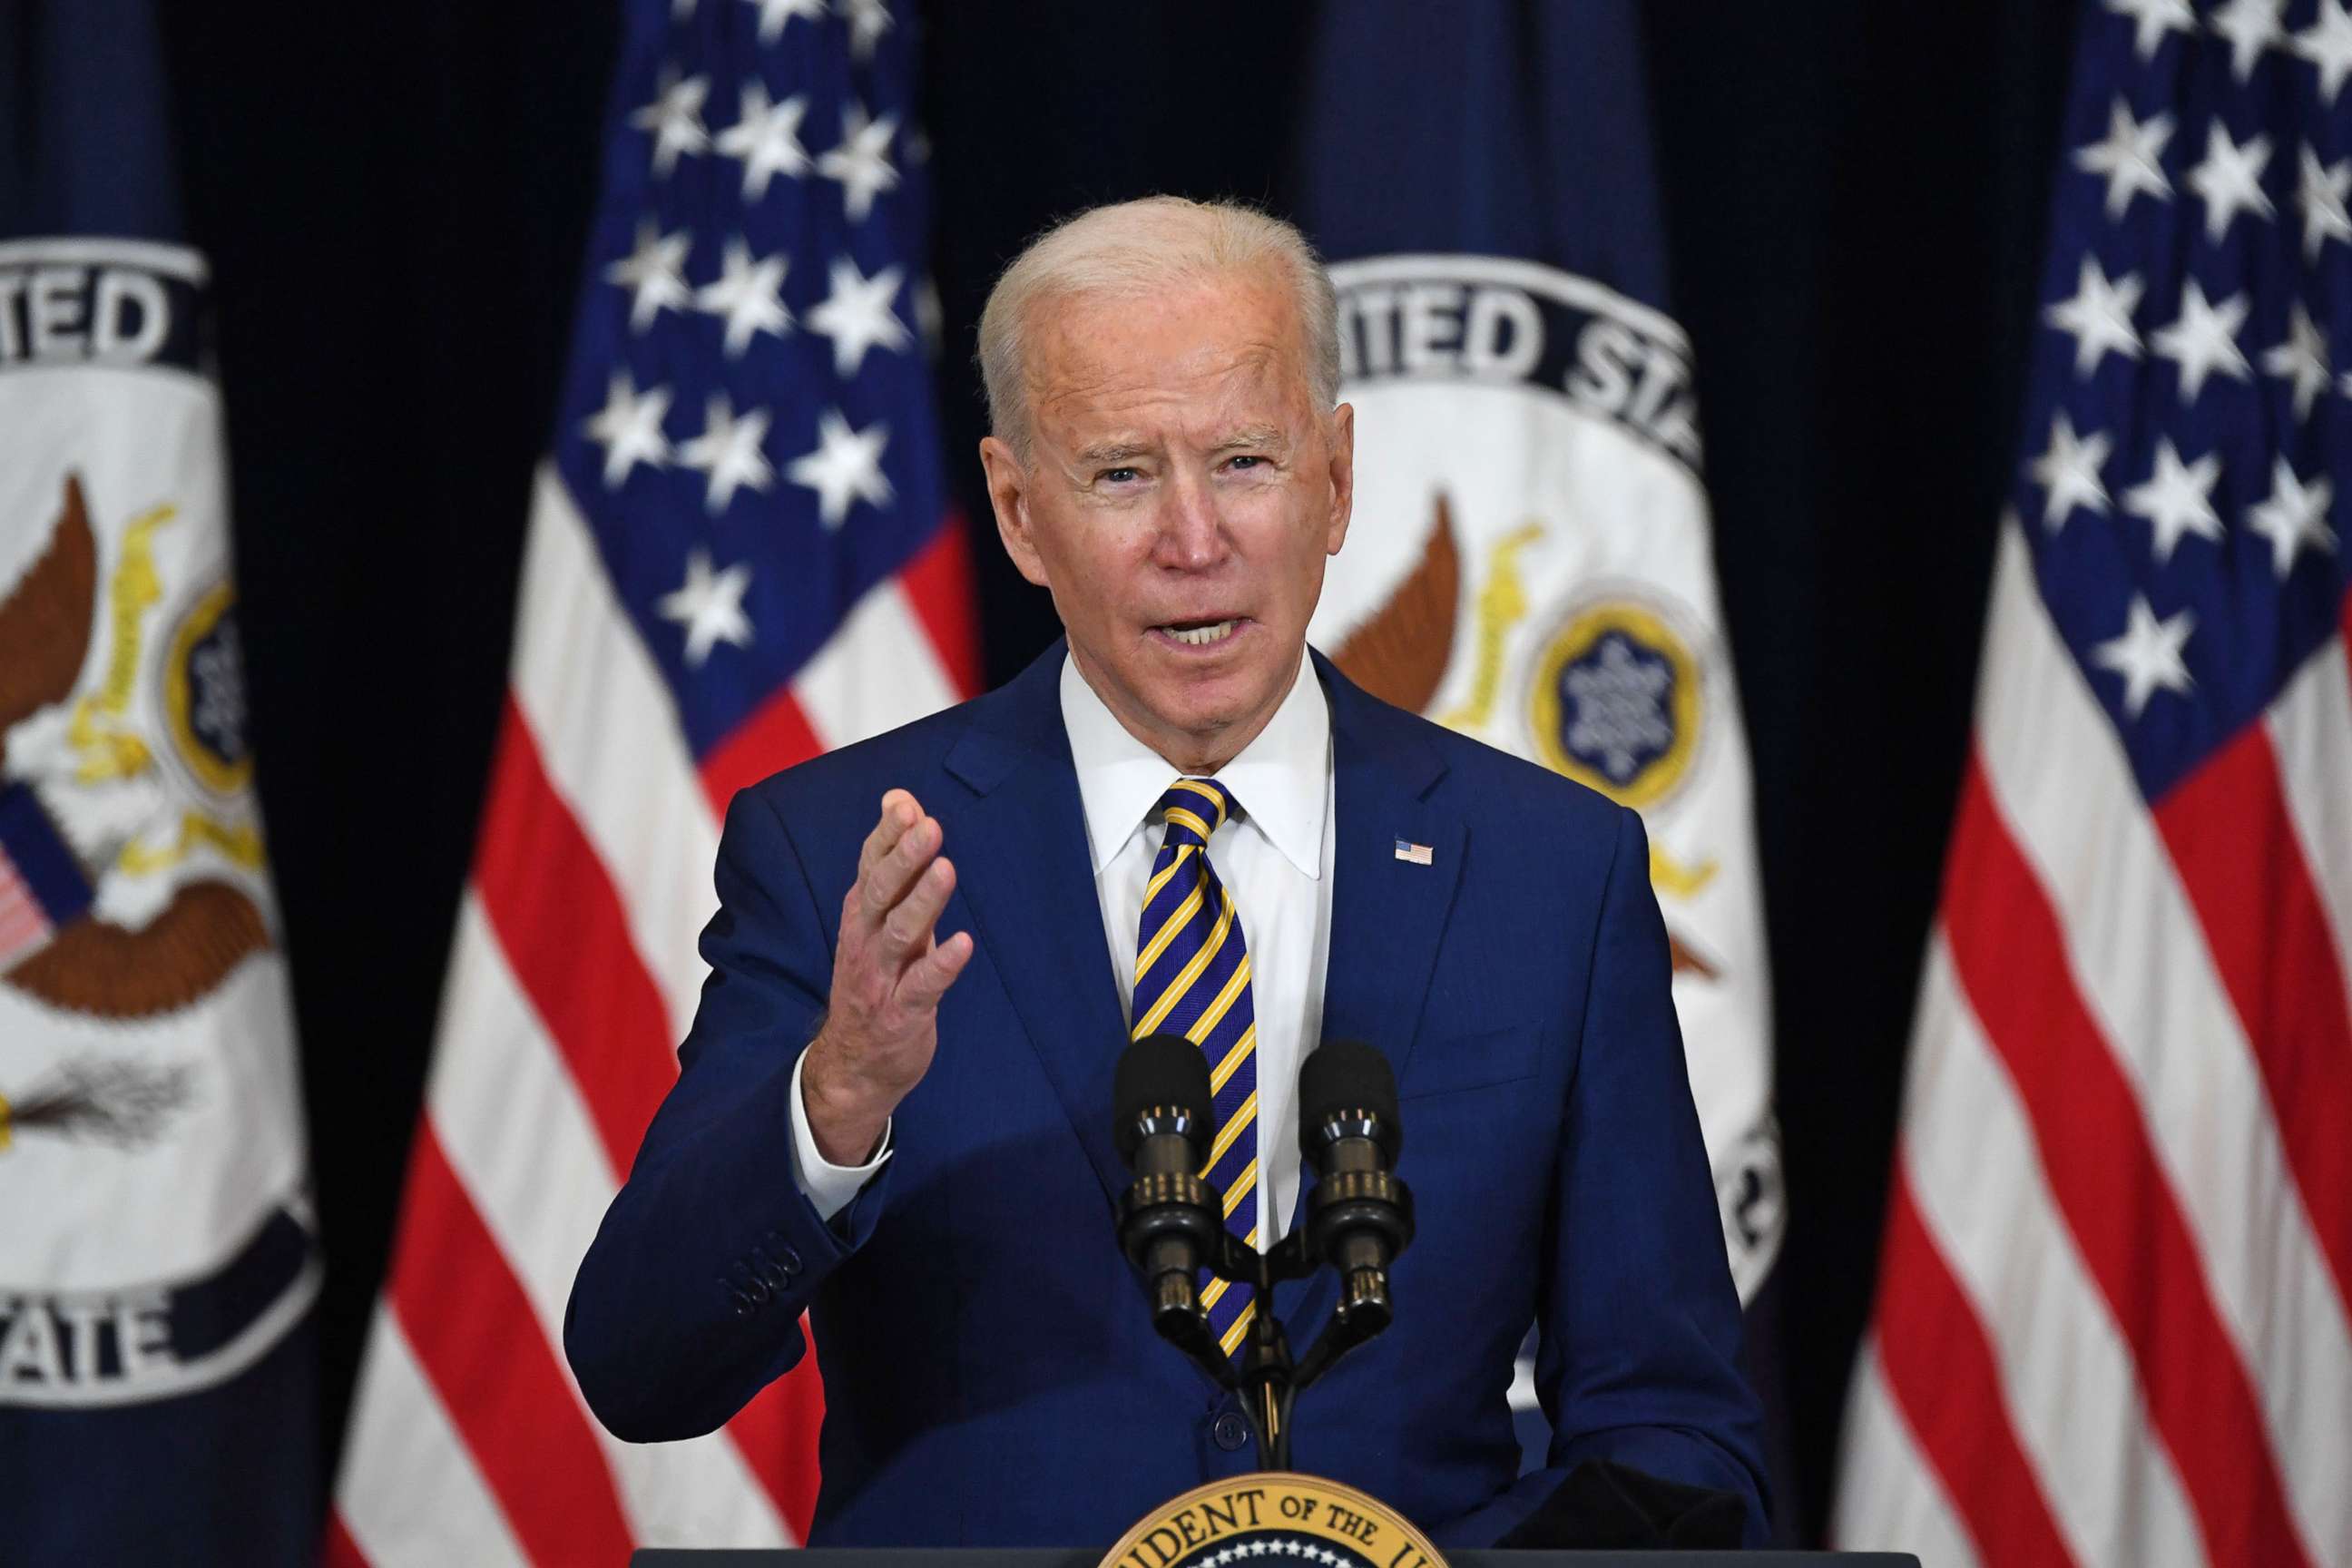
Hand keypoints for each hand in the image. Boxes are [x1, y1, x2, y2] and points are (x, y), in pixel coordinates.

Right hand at [802, 789, 974, 1163]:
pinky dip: (943, 964)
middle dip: (904, 859)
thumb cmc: (876, 979)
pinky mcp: (902, 1013)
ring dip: (923, 902)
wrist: (853, 1065)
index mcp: (861, 916)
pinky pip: (923, 986)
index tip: (906, 806)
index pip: (870, 867)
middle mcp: (865, 942)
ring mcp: (881, 978)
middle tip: (929, 827)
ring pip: (900, 934)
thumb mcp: (881, 920)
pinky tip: (965, 943)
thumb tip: (902, 801)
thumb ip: (894, 865)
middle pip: (880, 894)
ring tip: (946, 870)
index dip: (887, 837)